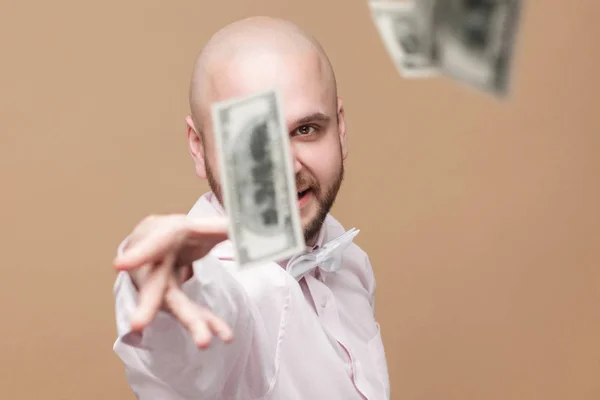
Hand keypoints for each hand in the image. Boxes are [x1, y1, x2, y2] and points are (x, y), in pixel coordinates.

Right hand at [113, 214, 232, 347]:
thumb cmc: (173, 233)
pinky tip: (225, 335)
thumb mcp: (194, 224)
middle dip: (148, 306)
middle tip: (137, 324)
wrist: (155, 243)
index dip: (139, 253)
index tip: (119, 264)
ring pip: (174, 305)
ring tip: (204, 342)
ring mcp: (162, 287)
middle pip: (154, 286)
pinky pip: (191, 312)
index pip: (151, 244)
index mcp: (160, 238)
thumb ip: (216, 226)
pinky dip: (208, 323)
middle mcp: (155, 266)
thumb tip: (244, 224)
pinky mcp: (174, 300)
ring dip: (191, 322)